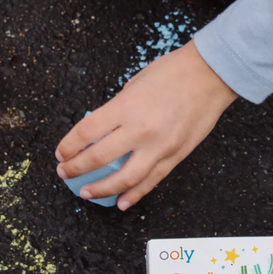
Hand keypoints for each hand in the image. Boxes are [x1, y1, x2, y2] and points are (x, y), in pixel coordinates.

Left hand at [55, 41, 236, 208]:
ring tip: (86, 193)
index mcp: (126, 107)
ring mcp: (160, 146)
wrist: (212, 75)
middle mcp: (141, 129)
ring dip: (101, 189)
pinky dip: (135, 194)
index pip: (86, 132)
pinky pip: (152, 180)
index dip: (69, 146)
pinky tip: (121, 202)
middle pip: (99, 158)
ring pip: (125, 178)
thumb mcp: (135, 83)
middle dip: (76, 169)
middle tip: (65, 173)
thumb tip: (103, 128)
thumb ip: (118, 108)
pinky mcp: (177, 155)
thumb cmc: (173, 71)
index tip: (61, 153)